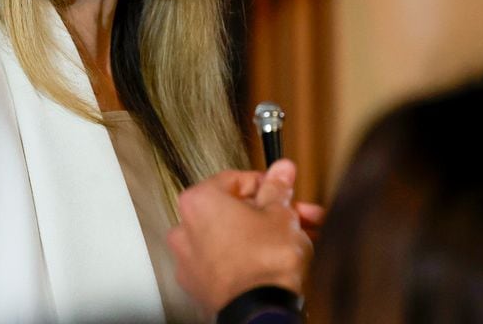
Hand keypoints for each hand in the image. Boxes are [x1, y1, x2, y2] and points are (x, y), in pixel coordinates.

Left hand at [166, 160, 313, 315]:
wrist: (261, 311)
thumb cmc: (263, 262)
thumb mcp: (280, 214)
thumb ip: (278, 188)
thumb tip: (281, 172)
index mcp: (199, 200)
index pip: (235, 179)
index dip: (265, 184)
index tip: (281, 188)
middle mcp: (185, 228)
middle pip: (233, 210)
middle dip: (270, 212)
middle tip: (294, 214)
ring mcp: (189, 259)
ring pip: (232, 237)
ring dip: (263, 234)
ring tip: (297, 239)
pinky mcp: (199, 285)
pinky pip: (225, 261)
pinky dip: (247, 257)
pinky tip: (274, 260)